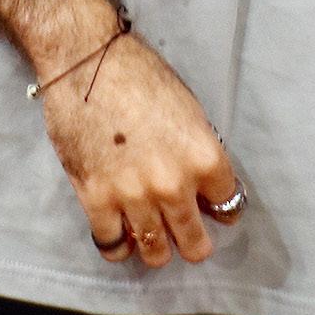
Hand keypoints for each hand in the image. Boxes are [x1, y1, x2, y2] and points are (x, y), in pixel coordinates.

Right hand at [39, 22, 243, 268]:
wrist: (86, 61)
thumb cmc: (139, 74)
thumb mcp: (187, 109)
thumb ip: (196, 153)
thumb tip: (200, 186)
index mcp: (204, 156)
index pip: (228, 205)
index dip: (220, 207)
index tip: (211, 207)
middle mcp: (173, 185)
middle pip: (195, 243)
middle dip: (194, 241)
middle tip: (186, 234)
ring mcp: (134, 197)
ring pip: (155, 253)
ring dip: (156, 247)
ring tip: (152, 235)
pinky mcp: (96, 199)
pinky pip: (112, 246)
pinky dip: (118, 244)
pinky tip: (119, 230)